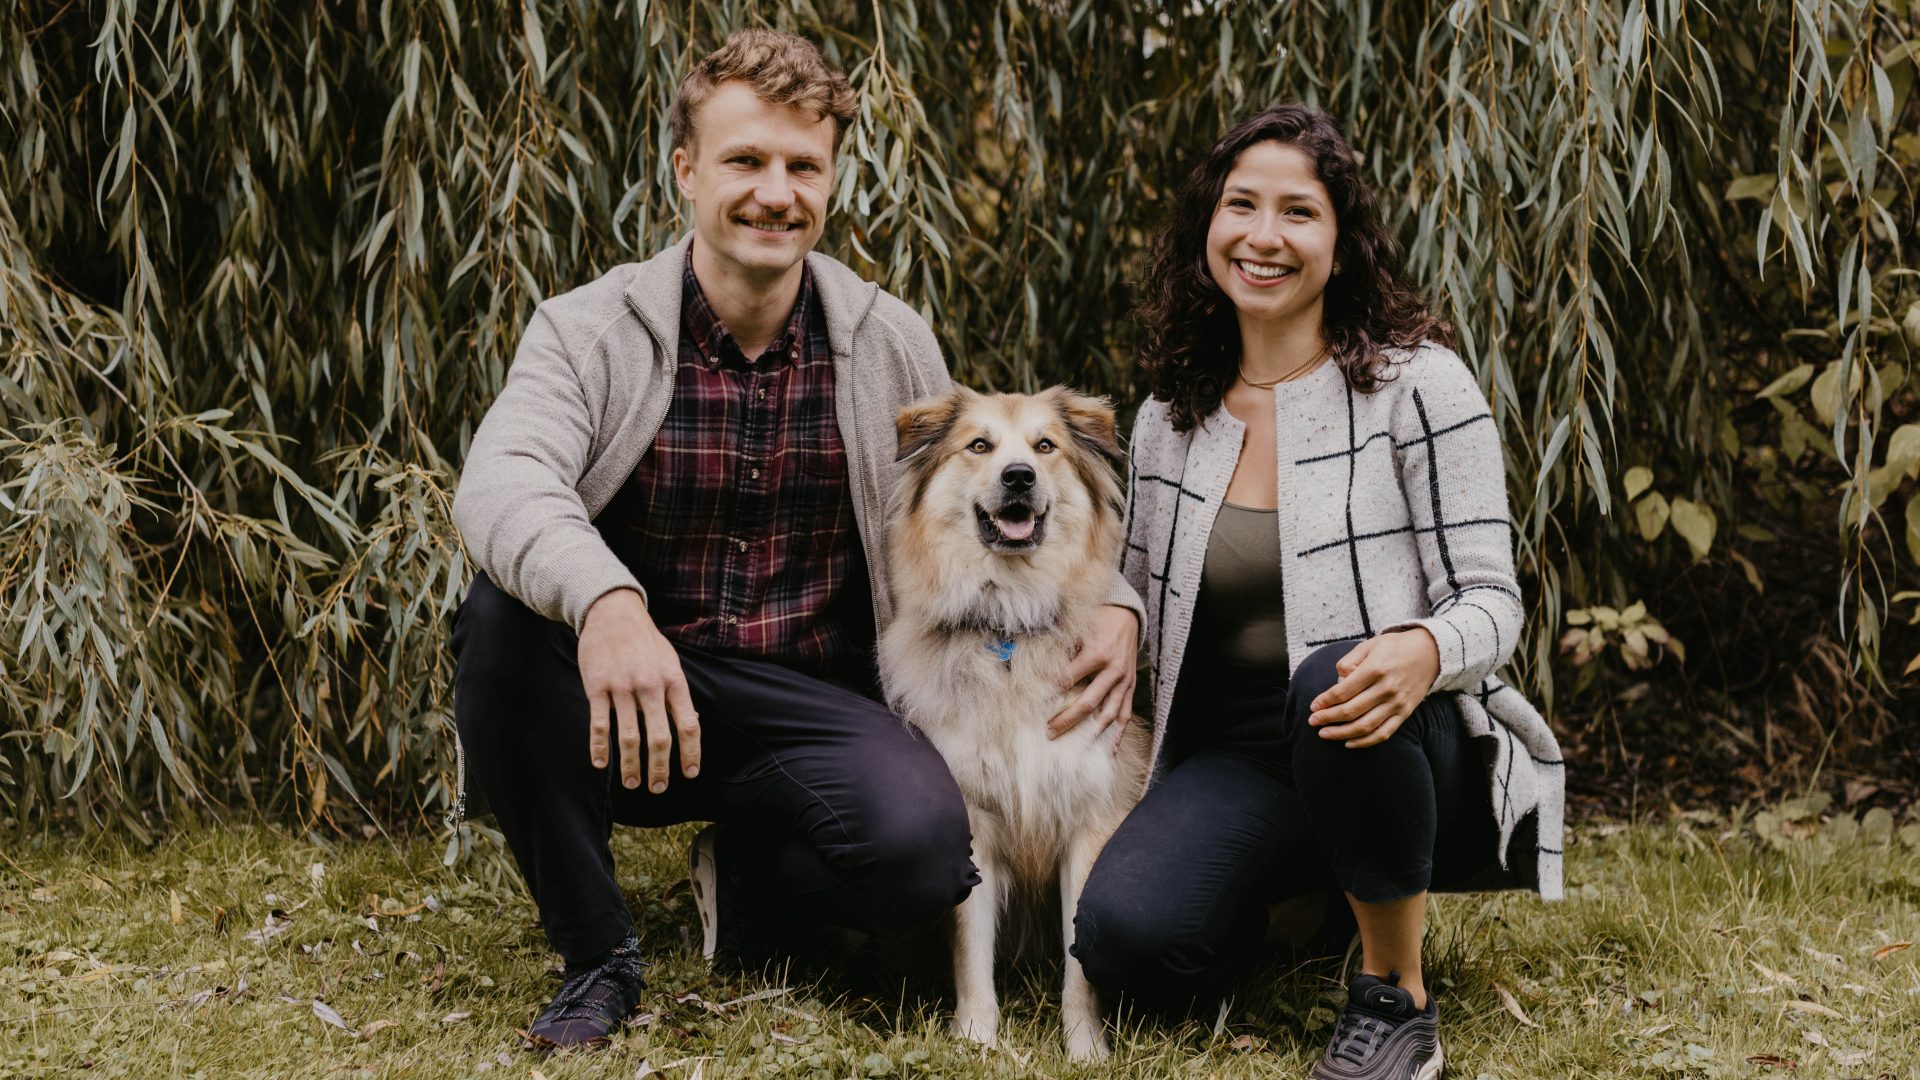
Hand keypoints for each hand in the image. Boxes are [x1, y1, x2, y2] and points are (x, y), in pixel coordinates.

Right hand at [578, 588, 699, 791]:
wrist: (612, 611)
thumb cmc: (645, 640)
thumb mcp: (670, 661)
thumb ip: (678, 693)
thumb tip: (691, 722)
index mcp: (673, 680)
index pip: (688, 724)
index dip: (691, 753)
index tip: (690, 774)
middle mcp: (650, 686)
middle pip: (658, 737)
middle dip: (659, 768)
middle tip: (657, 788)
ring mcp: (622, 687)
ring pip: (628, 737)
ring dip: (631, 765)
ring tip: (632, 783)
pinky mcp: (597, 686)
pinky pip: (599, 724)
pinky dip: (600, 747)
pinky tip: (601, 764)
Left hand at [1045, 605, 1139, 747]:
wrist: (1128, 616)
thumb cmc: (1099, 620)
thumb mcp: (1079, 626)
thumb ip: (1062, 645)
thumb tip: (1036, 663)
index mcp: (1097, 653)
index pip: (1069, 679)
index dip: (1052, 692)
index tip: (1034, 705)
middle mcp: (1113, 671)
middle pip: (1088, 702)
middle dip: (1067, 719)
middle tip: (1049, 732)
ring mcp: (1124, 682)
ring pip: (1108, 714)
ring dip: (1091, 732)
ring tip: (1075, 746)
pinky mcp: (1130, 687)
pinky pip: (1125, 714)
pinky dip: (1118, 733)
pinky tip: (1109, 750)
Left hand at [1308, 629, 1439, 747]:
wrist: (1431, 653)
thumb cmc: (1394, 647)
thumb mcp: (1369, 645)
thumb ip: (1349, 661)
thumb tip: (1336, 682)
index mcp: (1375, 669)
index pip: (1343, 691)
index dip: (1325, 701)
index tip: (1313, 707)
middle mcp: (1386, 688)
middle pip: (1350, 711)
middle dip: (1327, 718)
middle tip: (1312, 722)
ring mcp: (1397, 703)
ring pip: (1365, 726)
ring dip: (1341, 733)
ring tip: (1324, 734)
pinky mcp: (1404, 713)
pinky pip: (1383, 733)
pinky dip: (1365, 742)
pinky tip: (1348, 743)